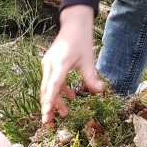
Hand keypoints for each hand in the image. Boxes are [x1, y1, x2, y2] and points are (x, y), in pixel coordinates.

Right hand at [40, 4, 104, 122]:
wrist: (73, 25)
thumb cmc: (82, 40)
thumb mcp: (89, 60)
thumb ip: (92, 77)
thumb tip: (100, 92)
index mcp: (61, 63)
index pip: (53, 86)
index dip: (50, 101)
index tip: (46, 113)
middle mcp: (51, 64)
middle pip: (46, 89)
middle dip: (48, 106)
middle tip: (48, 122)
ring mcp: (48, 64)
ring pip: (48, 86)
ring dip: (55, 100)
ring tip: (65, 113)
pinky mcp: (49, 64)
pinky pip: (51, 80)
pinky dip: (58, 90)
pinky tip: (69, 96)